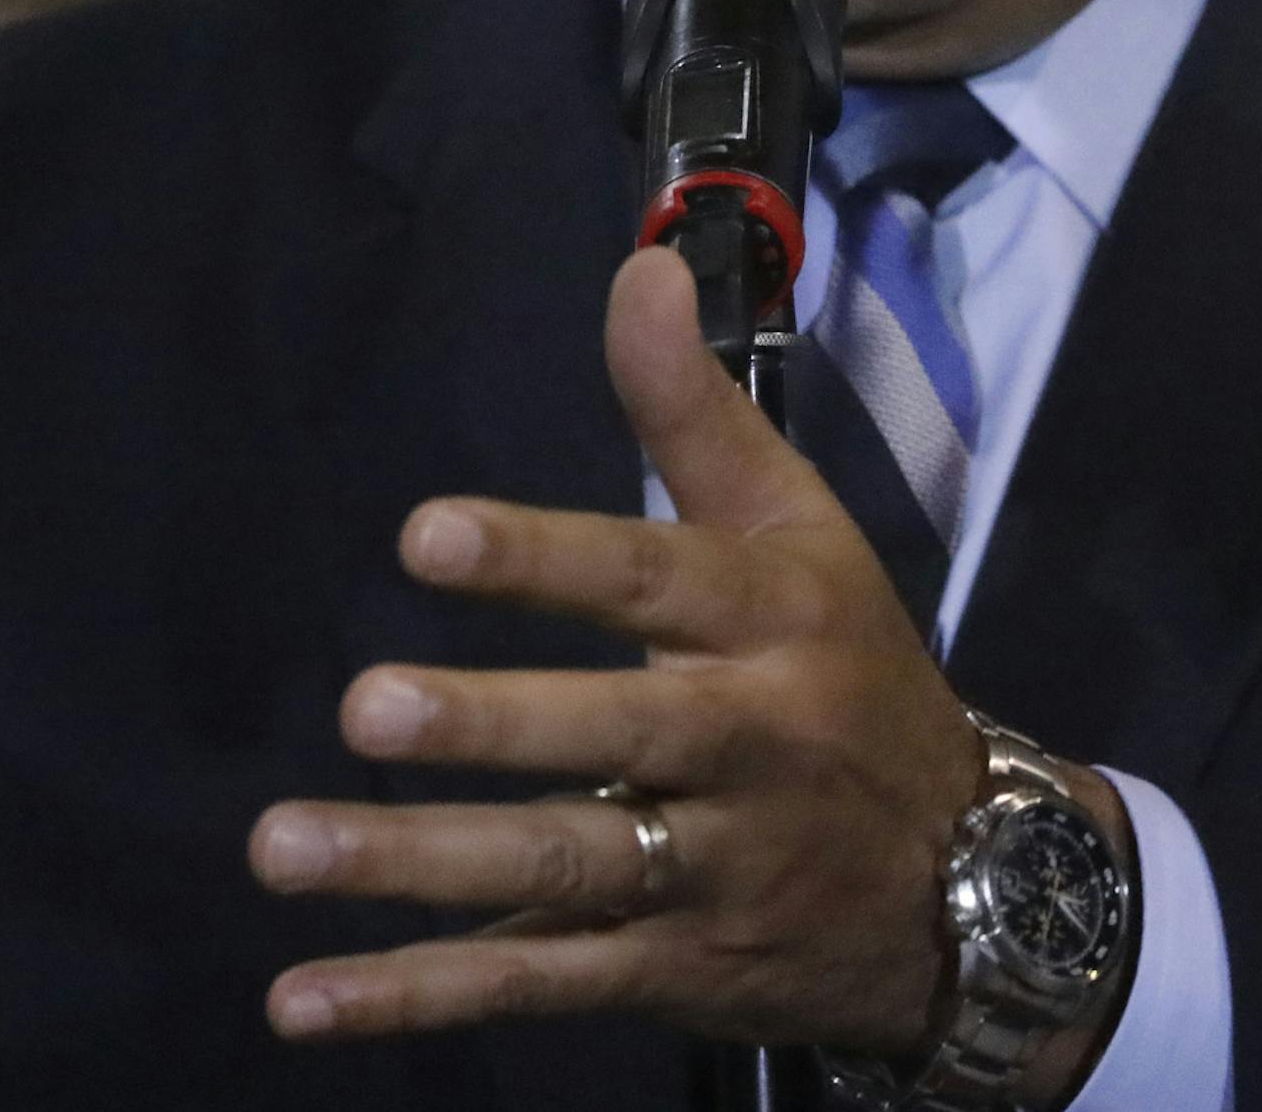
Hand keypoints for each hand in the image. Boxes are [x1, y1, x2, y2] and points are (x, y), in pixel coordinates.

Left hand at [249, 241, 983, 1053]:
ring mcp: (708, 872)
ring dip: (420, 867)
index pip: (652, 579)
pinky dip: (422, 995)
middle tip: (363, 707)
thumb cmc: (854, 669)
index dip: (542, 557)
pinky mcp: (671, 970)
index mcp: (771, 621)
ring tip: (283, 846)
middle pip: (613, 736)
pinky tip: (301, 997)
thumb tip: (637, 264)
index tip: (424, 532)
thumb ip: (696, 409)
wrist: (978, 888)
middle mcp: (745, 746)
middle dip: (491, 728)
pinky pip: (540, 983)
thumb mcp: (800, 527)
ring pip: (562, 870)